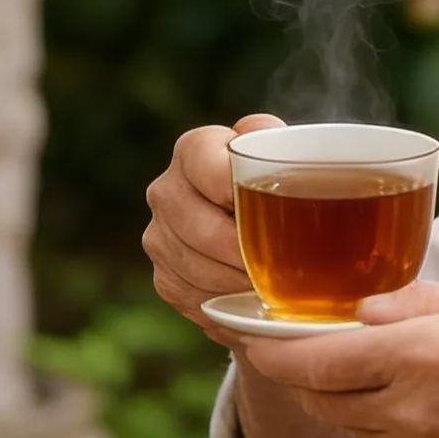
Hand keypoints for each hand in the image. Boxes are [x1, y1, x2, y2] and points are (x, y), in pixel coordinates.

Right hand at [143, 113, 281, 346]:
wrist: (253, 226)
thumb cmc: (273, 183)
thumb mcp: (279, 152)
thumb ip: (271, 140)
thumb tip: (263, 136)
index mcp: (192, 149)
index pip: (202, 161)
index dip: (229, 184)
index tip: (258, 205)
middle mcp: (166, 190)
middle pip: (199, 227)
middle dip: (241, 250)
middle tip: (278, 263)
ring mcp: (158, 235)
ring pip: (196, 266)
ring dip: (235, 281)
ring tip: (270, 285)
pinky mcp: (163, 276)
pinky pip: (190, 295)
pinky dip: (222, 301)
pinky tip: (246, 299)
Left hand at [242, 280, 438, 437]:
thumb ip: (416, 302)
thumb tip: (360, 310)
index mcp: (421, 356)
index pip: (317, 360)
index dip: (272, 350)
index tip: (248, 333)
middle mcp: (409, 411)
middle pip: (321, 397)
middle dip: (301, 371)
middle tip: (295, 342)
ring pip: (349, 424)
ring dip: (339, 396)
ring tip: (356, 364)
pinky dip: (379, 419)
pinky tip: (410, 395)